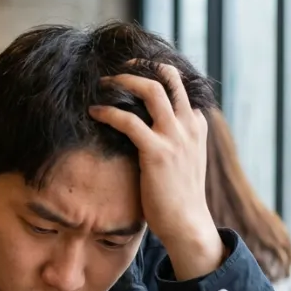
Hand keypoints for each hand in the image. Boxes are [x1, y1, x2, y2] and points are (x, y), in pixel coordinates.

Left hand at [89, 61, 224, 280]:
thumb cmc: (179, 196)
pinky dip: (108, 112)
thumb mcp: (184, 159)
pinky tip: (94, 112)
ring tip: (103, 83)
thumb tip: (148, 129)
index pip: (179, 86)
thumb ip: (174, 139)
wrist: (187, 224)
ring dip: (124, 80)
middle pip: (168, 77)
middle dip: (141, 66)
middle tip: (118, 69)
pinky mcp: (157, 152)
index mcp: (197, 125)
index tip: (132, 74)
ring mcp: (175, 137)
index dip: (155, 75)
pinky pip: (128, 121)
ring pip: (151, 89)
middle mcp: (189, 125)